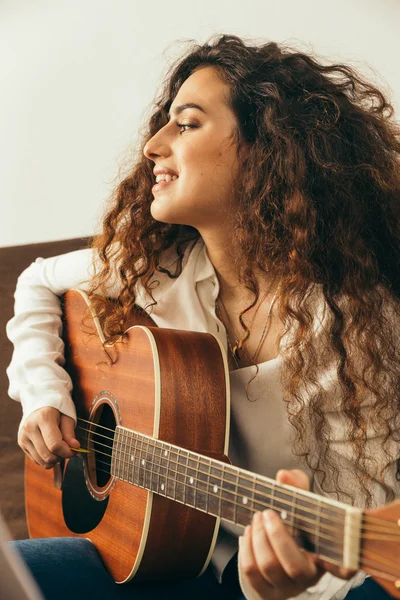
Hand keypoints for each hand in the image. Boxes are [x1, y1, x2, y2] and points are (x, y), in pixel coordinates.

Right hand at [18, 407, 79, 468]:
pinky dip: (47, 459)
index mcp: (43, 417)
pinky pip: (37, 461)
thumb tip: (75, 447)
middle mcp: (30, 428)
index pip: (55, 445)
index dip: (68, 451)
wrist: (40, 401)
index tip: (76, 449)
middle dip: (62, 456)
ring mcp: (24, 436)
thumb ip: (70, 432)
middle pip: (48, 455)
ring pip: (42, 461)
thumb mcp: (67, 416)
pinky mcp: (21, 443)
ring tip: (60, 448)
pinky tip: (51, 448)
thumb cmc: (57, 409)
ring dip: (55, 459)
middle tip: (68, 449)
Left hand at [238, 469, 355, 599]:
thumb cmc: (295, 524)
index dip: (344, 566)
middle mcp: (309, 577)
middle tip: (267, 512)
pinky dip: (246, 547)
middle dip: (277, 535)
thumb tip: (283, 475)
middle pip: (294, 566)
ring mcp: (286, 588)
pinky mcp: (264, 592)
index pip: (343, 570)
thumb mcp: (301, 504)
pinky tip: (249, 532)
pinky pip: (251, 571)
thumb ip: (296, 485)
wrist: (275, 550)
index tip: (339, 554)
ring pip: (269, 566)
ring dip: (258, 537)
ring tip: (257, 518)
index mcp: (326, 557)